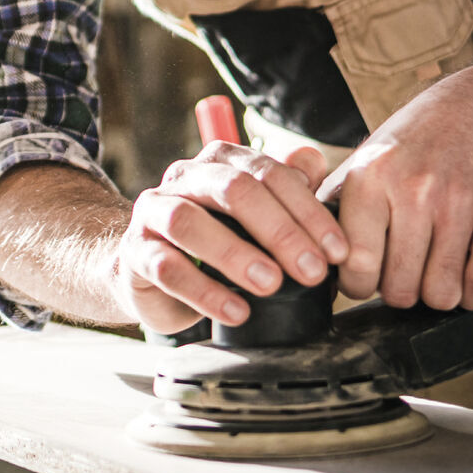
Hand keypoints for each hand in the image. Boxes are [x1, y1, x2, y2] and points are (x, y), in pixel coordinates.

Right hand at [112, 140, 349, 334]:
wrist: (151, 272)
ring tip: (271, 285)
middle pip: (232, 189)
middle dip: (279, 230)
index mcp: (220, 161)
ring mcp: (153, 211)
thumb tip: (315, 162)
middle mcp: (184, 177)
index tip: (338, 252)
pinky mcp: (135, 251)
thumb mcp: (256, 217)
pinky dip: (203, 291)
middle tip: (312, 270)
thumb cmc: (215, 241)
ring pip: (189, 221)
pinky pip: (165, 266)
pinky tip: (236, 311)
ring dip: (235, 254)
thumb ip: (287, 188)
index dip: (308, 211)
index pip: (268, 172)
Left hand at [318, 64, 472, 311]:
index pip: (357, 266)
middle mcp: (414, 190)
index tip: (365, 281)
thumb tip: (305, 252)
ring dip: (437, 295)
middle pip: (400, 289)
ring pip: (441, 293)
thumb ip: (335, 205)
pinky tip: (465, 275)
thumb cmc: (416, 140)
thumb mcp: (366, 160)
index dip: (358, 287)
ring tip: (434, 272)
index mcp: (372, 178)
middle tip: (404, 274)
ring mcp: (459, 204)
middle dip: (399, 292)